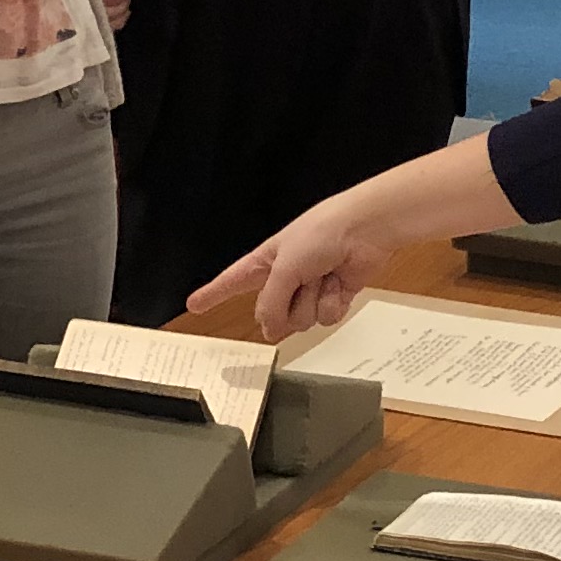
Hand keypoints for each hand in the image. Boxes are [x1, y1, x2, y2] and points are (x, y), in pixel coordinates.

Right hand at [197, 191, 402, 339]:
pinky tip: (340, 281)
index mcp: (267, 262)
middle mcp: (286, 277)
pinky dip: (334, 302)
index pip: (233, 281)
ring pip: (303, 321)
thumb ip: (271, 303)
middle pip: (273, 314)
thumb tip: (268, 331)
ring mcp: (311, 288)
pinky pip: (327, 318)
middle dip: (289, 305)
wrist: (365, 229)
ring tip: (324, 275)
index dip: (213, 293)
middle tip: (303, 281)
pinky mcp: (334, 295)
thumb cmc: (322, 233)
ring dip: (314, 300)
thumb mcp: (284, 268)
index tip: (195, 304)